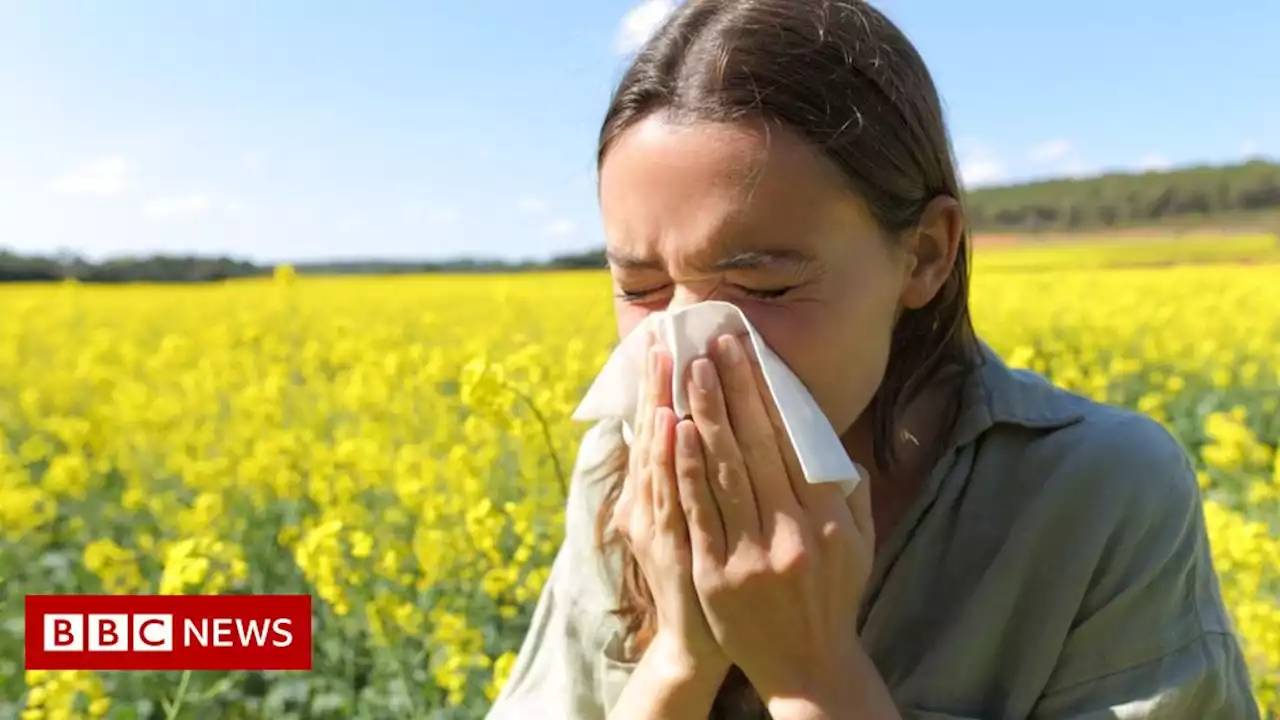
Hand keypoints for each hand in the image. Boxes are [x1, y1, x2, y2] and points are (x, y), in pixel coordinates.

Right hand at [611, 332, 730, 676]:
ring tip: (666, 360)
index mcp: (657, 489)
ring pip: (658, 455)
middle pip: (654, 429)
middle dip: (659, 379)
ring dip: (661, 405)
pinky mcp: (672, 548)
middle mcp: (648, 501)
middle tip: (663, 330)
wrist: (697, 642)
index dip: (660, 380)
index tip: (665, 335)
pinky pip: (674, 497)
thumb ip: (698, 477)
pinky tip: (675, 426)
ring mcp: (658, 524)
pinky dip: (672, 460)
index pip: (660, 422)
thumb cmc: (706, 575)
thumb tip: (706, 428)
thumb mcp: (693, 520)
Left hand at [674, 333, 879, 711]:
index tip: (750, 354)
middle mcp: (793, 533)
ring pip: (724, 473)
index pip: (792, 443)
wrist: (808, 668)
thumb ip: (850, 491)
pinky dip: (685, 470)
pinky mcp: (717, 575)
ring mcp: (752, 556)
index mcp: (828, 520)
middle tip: (713, 345)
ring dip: (705, 416)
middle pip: (756, 447)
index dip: (768, 394)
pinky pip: (698, 512)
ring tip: (690, 372)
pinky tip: (675, 432)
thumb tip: (830, 440)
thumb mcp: (859, 544)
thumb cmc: (832, 596)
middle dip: (733, 390)